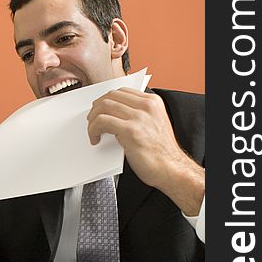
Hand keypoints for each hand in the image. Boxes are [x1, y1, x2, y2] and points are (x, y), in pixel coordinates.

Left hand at [87, 87, 204, 215]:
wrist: (171, 170)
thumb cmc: (160, 153)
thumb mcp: (153, 124)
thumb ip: (137, 114)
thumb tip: (113, 113)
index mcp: (153, 102)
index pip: (122, 91)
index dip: (106, 99)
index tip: (99, 109)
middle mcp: (147, 106)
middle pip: (111, 96)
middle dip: (97, 108)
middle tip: (91, 120)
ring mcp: (139, 117)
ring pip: (104, 107)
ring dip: (92, 120)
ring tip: (93, 131)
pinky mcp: (130, 131)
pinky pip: (102, 121)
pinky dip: (93, 130)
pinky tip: (95, 139)